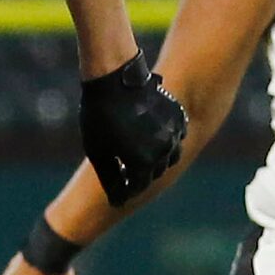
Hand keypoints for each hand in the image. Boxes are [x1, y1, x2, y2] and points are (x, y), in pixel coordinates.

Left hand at [78, 51, 187, 204]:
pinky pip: (176, 138)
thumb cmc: (100, 115)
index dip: (125, 191)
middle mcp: (163, 151)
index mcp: (142, 163)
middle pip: (154, 173)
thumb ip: (109, 177)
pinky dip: (166, 142)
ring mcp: (173, 133)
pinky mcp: (177, 116)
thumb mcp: (97, 150)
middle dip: (140, 175)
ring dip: (156, 160)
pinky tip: (151, 137)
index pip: (137, 187)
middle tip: (125, 171)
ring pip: (170, 157)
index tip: (116, 191)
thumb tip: (116, 198)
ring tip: (140, 155)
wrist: (114, 76)